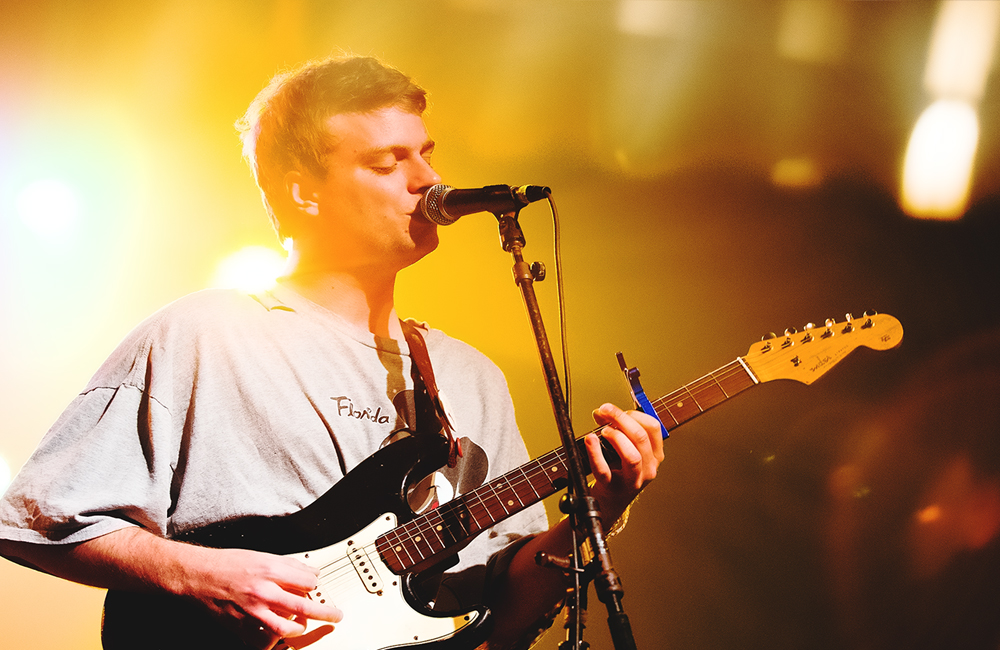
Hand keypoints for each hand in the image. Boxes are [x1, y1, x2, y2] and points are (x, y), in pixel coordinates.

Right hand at [181, 546, 342, 647]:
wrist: (199, 575)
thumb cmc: (228, 564)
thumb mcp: (262, 555)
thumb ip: (289, 565)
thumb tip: (311, 571)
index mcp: (270, 570)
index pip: (308, 581)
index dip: (316, 584)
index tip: (317, 586)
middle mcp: (263, 591)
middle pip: (303, 606)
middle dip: (325, 613)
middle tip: (336, 616)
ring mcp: (252, 611)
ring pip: (285, 628)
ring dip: (299, 629)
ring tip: (303, 626)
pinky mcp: (241, 626)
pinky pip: (262, 640)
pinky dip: (273, 640)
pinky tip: (277, 635)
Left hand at [584, 403, 664, 520]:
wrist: (610, 501)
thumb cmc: (618, 471)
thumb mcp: (626, 449)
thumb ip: (618, 429)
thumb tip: (602, 412)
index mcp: (655, 455)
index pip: (653, 427)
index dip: (633, 414)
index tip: (616, 410)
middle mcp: (649, 468)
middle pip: (641, 437)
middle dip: (620, 418)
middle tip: (604, 410)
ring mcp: (633, 480)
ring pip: (632, 455)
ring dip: (616, 437)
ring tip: (603, 430)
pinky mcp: (613, 488)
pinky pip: (604, 470)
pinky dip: (595, 453)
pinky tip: (589, 440)